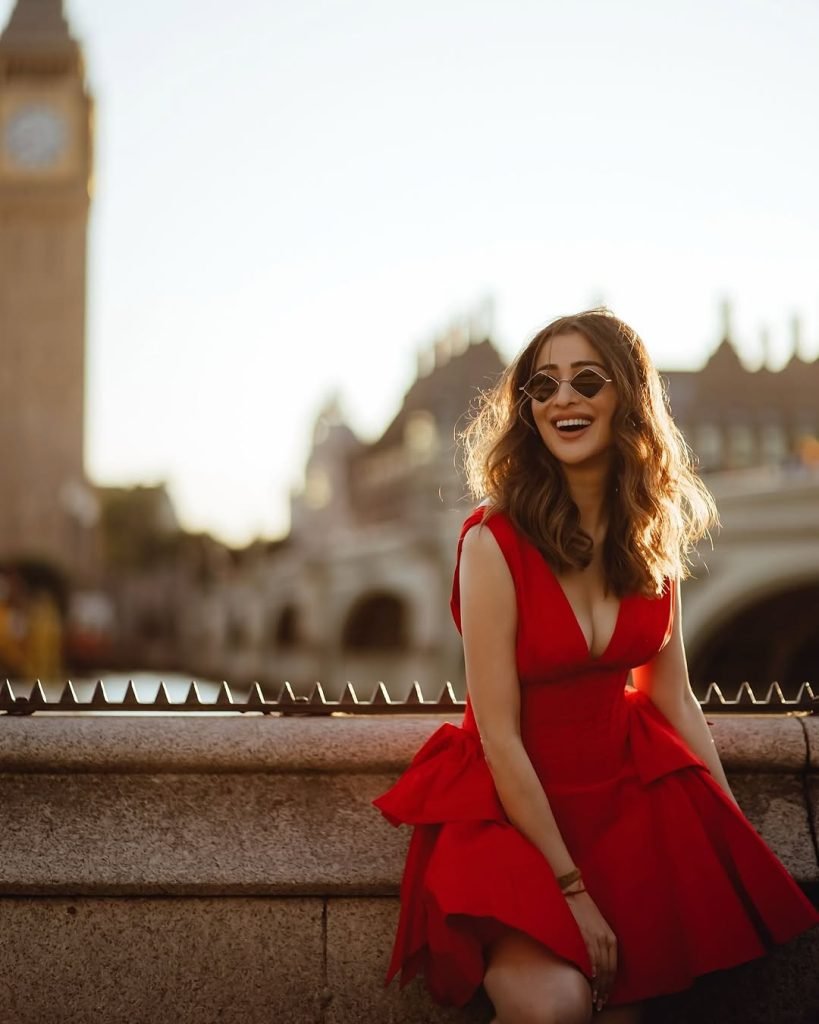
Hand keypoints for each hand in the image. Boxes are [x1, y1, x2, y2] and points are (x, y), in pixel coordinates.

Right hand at [565, 889, 616, 1011]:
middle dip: (605, 989)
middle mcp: (607, 939)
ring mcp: (597, 938)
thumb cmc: (585, 910)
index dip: (610, 985)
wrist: (575, 893)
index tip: (605, 996)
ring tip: (594, 997)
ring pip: (601, 968)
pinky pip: (591, 957)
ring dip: (598, 985)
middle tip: (600, 1002)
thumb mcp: (598, 928)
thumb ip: (600, 944)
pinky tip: (590, 980)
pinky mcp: (587, 935)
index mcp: (612, 938)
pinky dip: (592, 971)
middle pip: (609, 971)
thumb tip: (597, 965)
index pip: (614, 968)